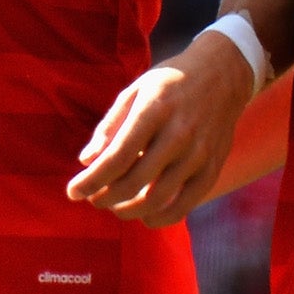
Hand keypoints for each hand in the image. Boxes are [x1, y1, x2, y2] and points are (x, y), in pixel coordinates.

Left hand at [65, 28, 255, 225]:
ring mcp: (198, 153)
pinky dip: (162, 218)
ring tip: (113, 207)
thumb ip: (109, 126)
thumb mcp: (134, 92)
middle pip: (134, 181)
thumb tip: (86, 160)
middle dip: (105, 196)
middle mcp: (178, 133)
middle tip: (92, 199)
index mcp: (154, 109)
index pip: (116, 156)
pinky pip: (186, 204)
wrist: (221, 75)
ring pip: (158, 198)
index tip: (72, 192)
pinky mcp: (213, 167)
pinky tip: (145, 218)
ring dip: (129, 210)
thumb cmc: (168, 84)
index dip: (91, 179)